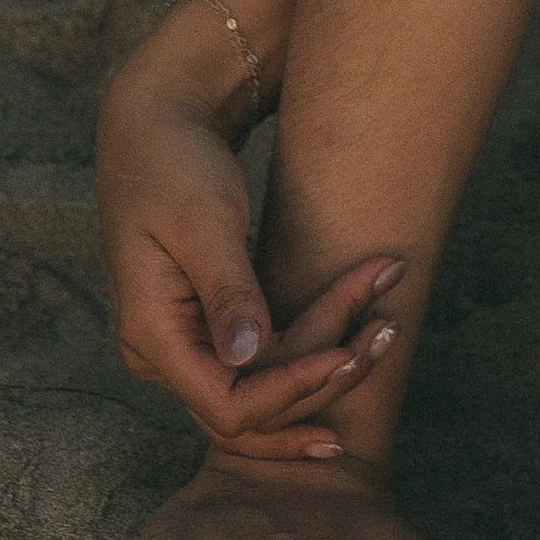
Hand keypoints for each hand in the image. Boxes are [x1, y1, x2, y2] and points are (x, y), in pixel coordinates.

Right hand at [97, 58, 402, 457]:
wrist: (156, 127)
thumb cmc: (175, 163)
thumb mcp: (205, 221)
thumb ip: (227, 290)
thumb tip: (246, 356)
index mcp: (151, 334)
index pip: (226, 405)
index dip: (291, 390)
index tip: (349, 353)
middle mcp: (161, 355)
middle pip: (249, 412)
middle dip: (321, 382)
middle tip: (388, 333)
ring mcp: (183, 346)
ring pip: (260, 394)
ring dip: (325, 370)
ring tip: (388, 330)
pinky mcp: (207, 328)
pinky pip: (261, 366)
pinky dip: (310, 352)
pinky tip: (359, 339)